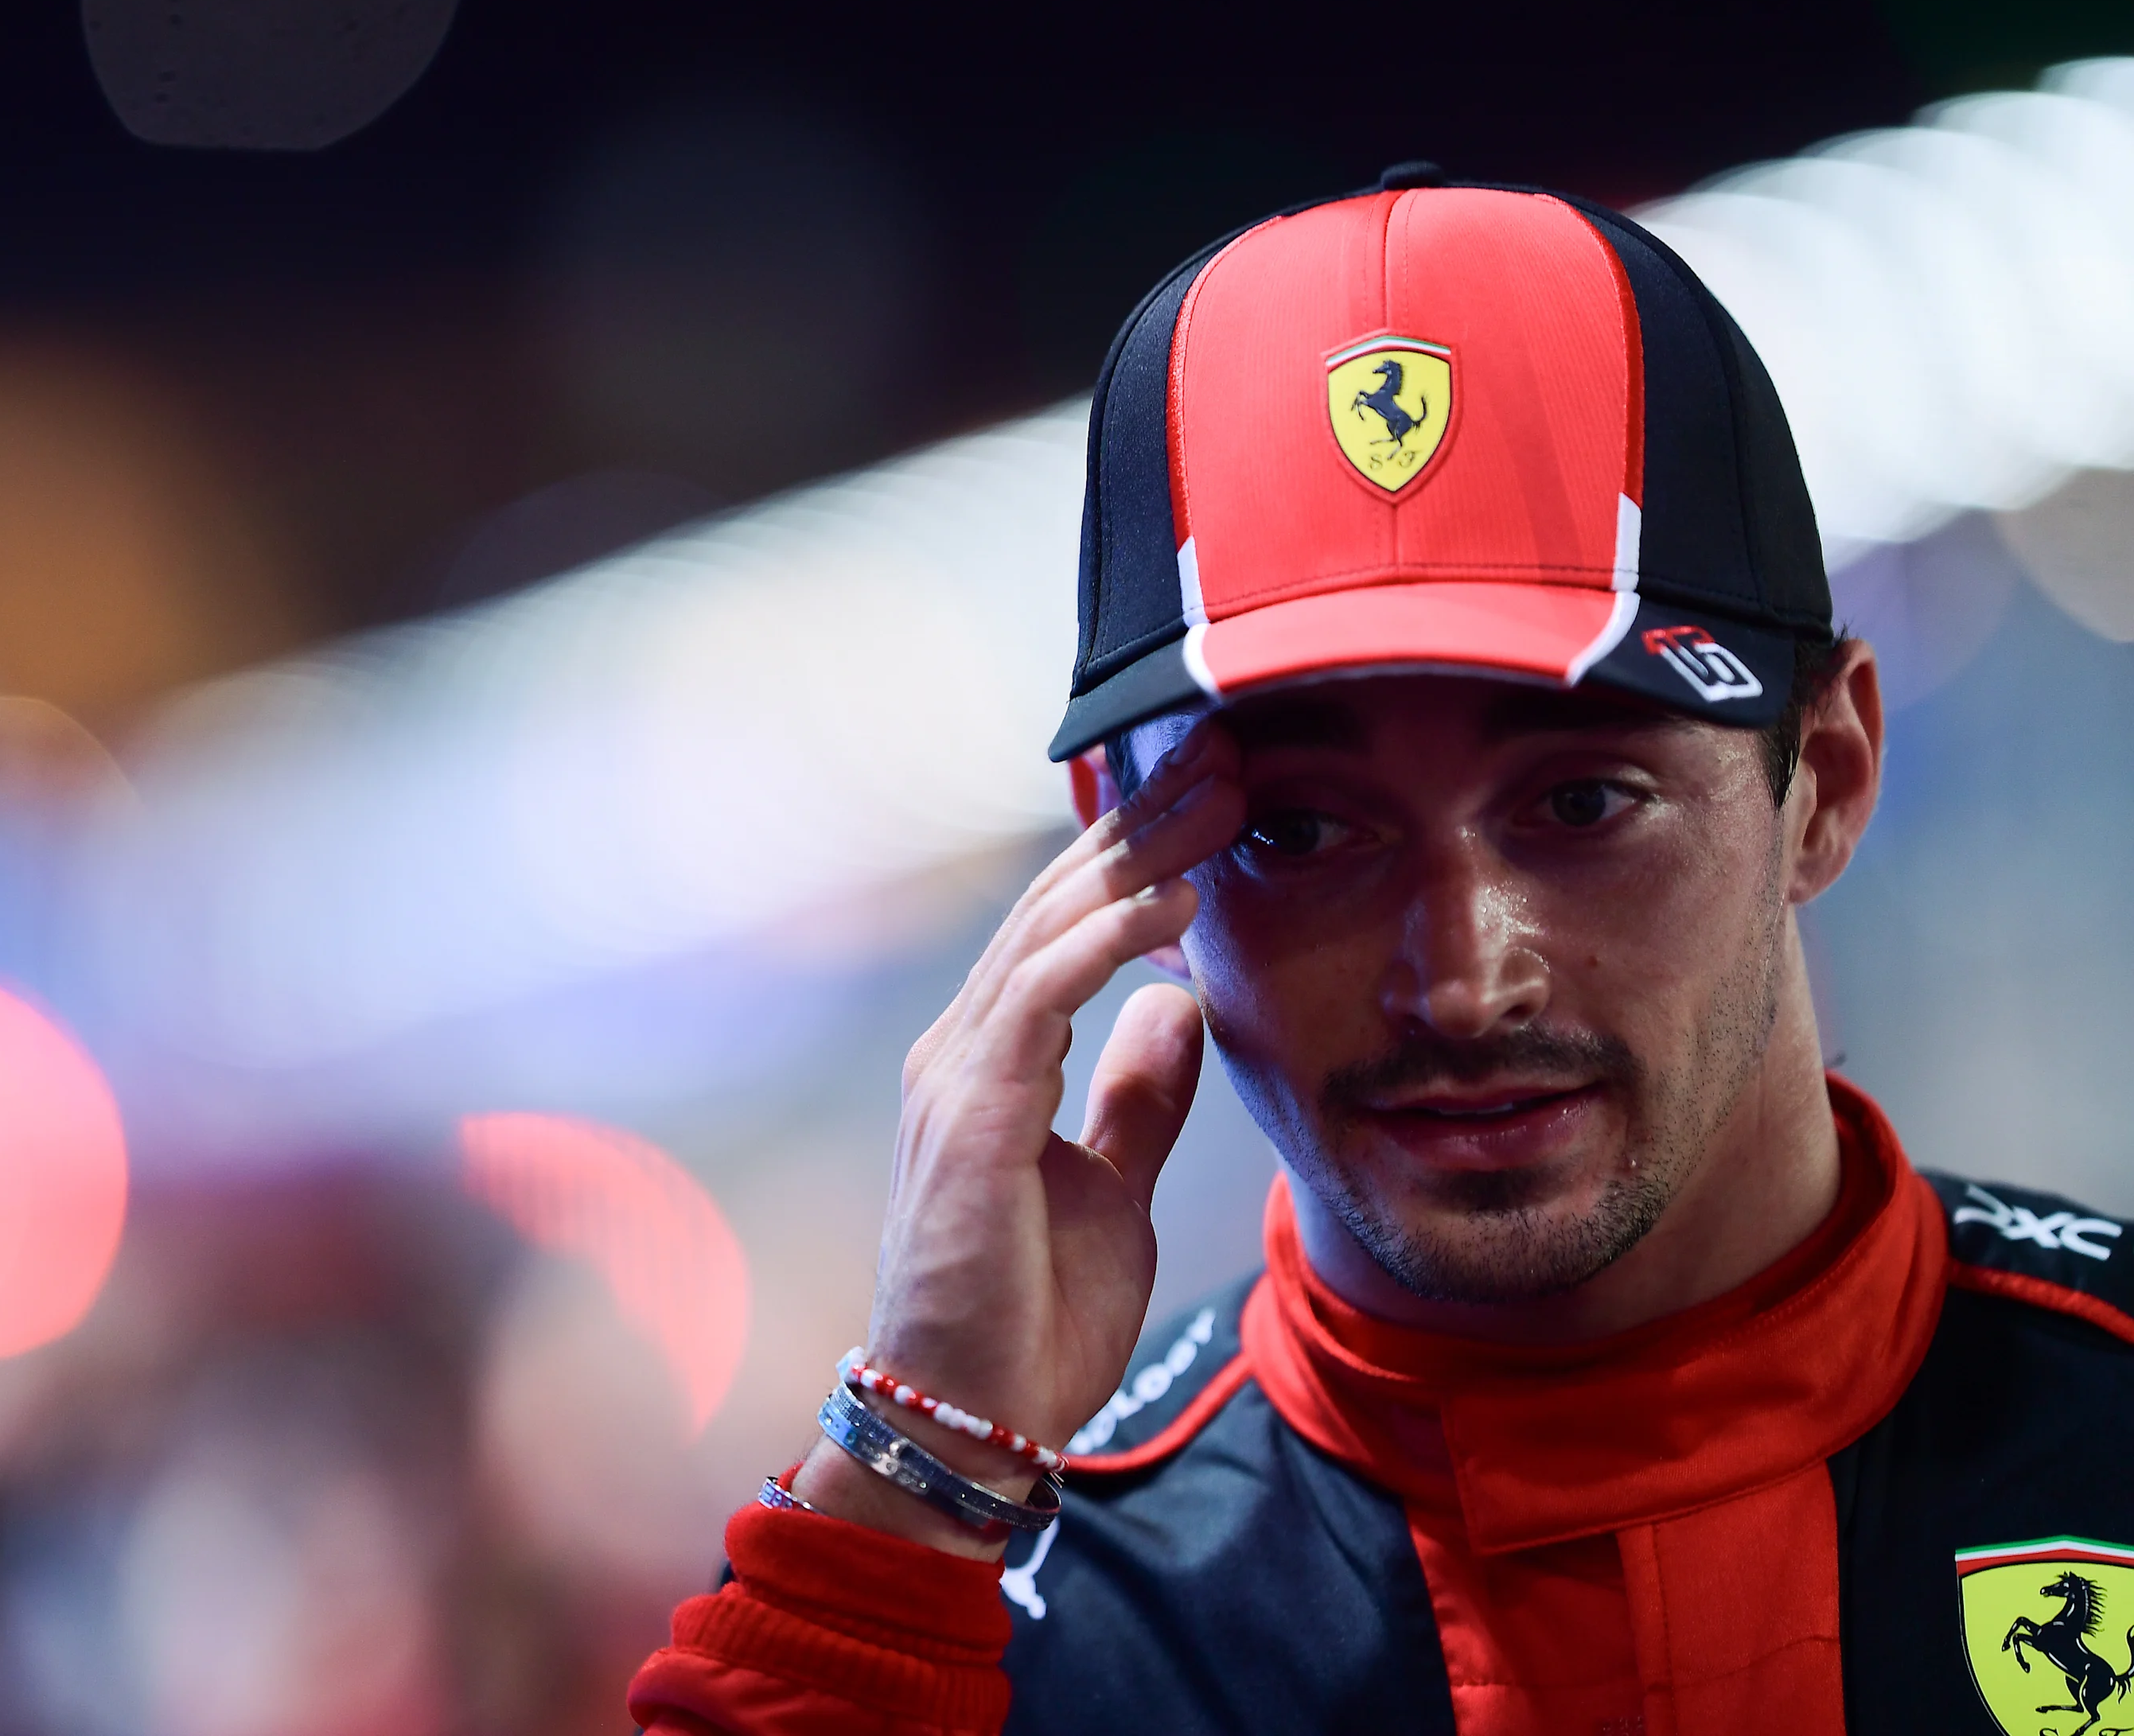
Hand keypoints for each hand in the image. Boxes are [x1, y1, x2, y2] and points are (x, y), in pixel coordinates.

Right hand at [797, 720, 1246, 1554]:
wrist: (976, 1419)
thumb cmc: (1032, 1317)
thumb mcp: (1115, 1187)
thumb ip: (1137, 1097)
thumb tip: (1179, 1006)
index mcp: (994, 1062)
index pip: (1066, 930)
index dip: (1138, 860)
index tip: (1218, 804)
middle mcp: (963, 1050)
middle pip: (1053, 907)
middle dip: (1139, 830)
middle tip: (1221, 760)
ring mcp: (958, 1077)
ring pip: (1044, 932)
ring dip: (1133, 862)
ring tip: (1212, 805)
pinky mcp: (972, 1114)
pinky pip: (1038, 996)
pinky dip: (1105, 940)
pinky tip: (1170, 902)